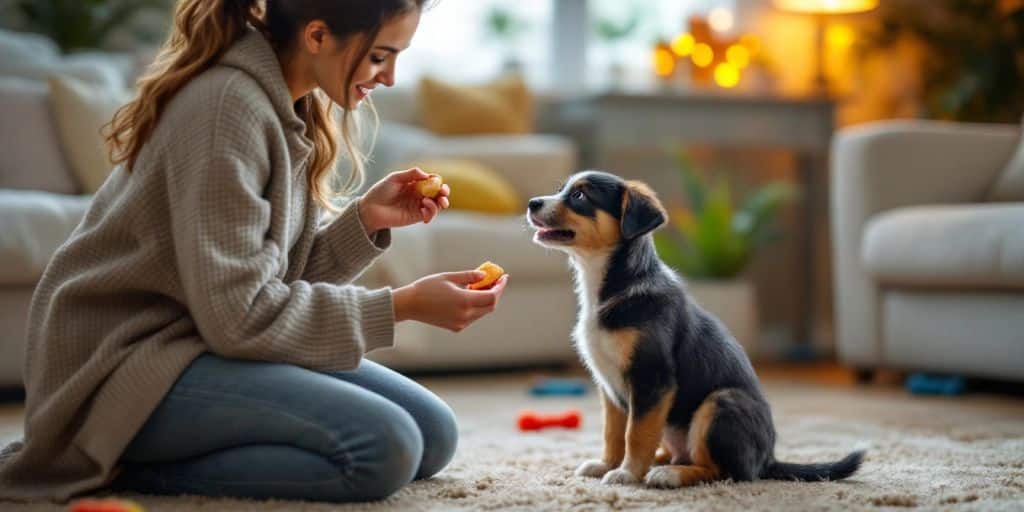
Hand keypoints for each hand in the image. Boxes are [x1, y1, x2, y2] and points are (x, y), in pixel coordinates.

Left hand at [358, 168, 450, 232]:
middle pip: (438, 194)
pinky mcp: (416, 217)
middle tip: (443, 193)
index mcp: (415, 184)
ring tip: (428, 201)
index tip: (437, 182)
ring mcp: (418, 206)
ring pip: (437, 205)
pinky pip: (429, 215)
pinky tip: (424, 209)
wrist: (370, 208)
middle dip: (444, 193)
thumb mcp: (395, 178)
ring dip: (439, 203)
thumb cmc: (380, 191)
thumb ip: (411, 174)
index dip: (438, 182)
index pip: (432, 182)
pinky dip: (431, 212)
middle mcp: (419, 195)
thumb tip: (427, 175)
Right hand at [392, 271, 509, 331]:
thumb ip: (469, 276)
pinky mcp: (456, 327)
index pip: (492, 296)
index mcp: (464, 301)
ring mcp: (461, 323)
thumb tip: (485, 276)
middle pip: (490, 306)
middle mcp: (465, 315)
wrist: (409, 305)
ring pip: (482, 312)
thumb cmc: (427, 287)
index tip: (503, 277)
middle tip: (495, 281)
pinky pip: (473, 317)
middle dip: (496, 293)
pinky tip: (471, 295)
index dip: (500, 287)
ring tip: (481, 285)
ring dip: (486, 300)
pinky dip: (476, 306)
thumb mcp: (449, 277)